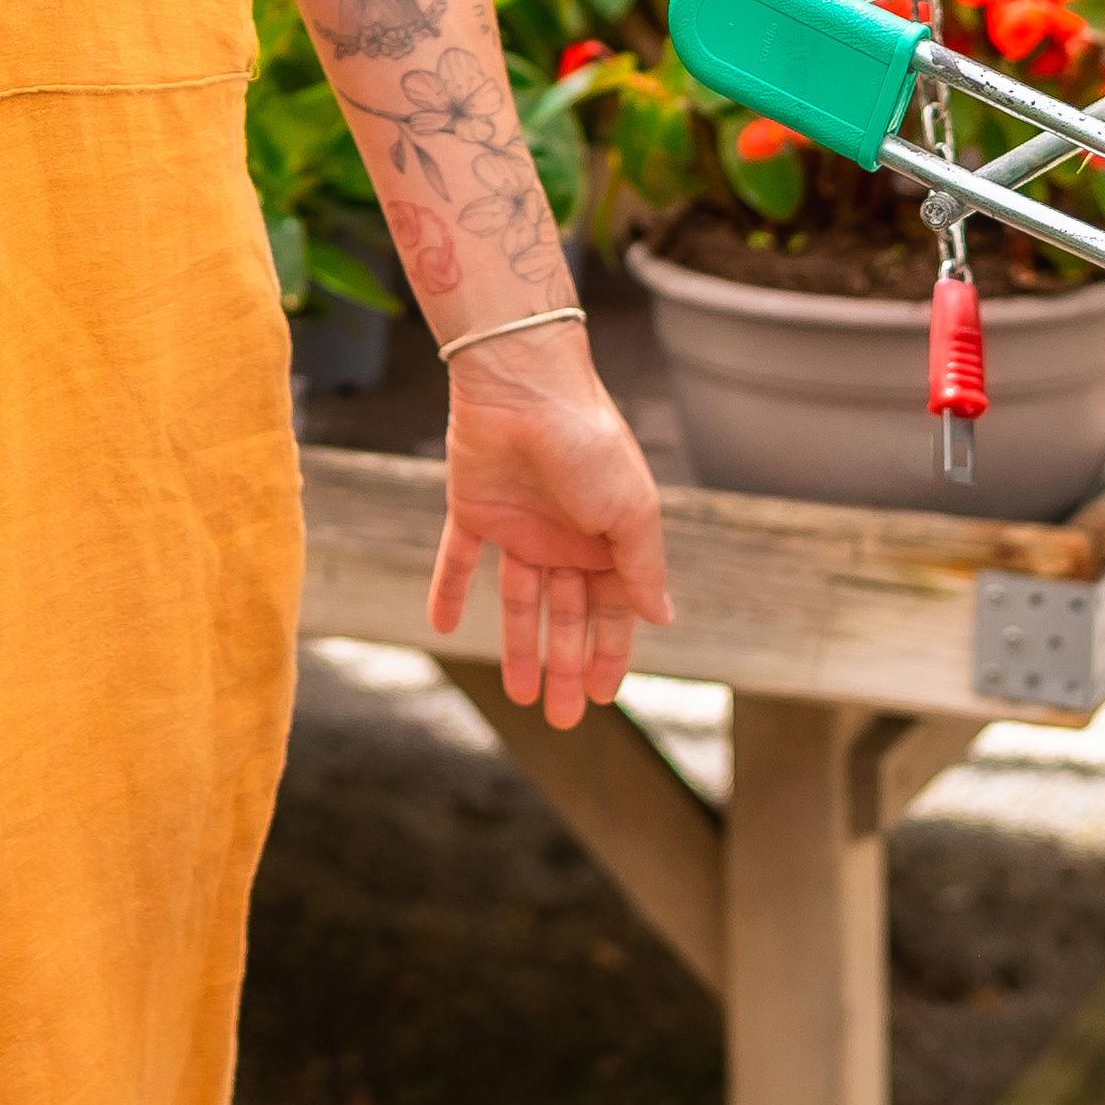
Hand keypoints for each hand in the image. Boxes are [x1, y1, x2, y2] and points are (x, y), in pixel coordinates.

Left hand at [425, 323, 670, 727]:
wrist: (522, 385)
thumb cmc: (588, 444)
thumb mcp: (630, 512)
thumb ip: (643, 568)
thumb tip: (663, 618)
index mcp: (608, 538)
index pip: (611, 611)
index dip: (608, 654)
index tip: (603, 698)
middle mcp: (565, 537)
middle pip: (566, 615)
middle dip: (566, 666)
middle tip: (561, 719)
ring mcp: (519, 525)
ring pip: (517, 601)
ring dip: (517, 646)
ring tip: (520, 696)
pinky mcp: (473, 510)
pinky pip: (458, 561)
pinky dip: (447, 591)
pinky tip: (441, 627)